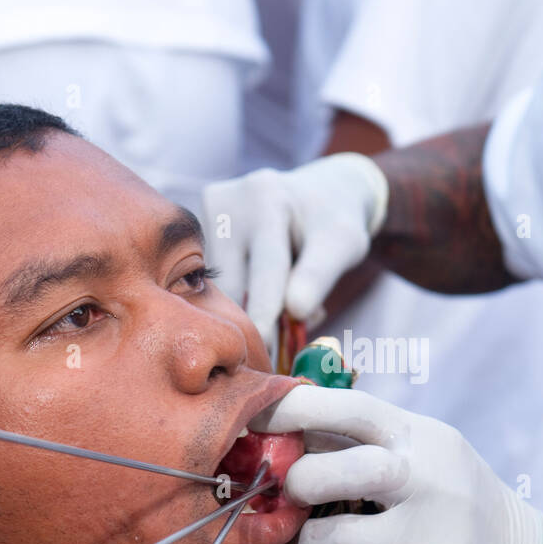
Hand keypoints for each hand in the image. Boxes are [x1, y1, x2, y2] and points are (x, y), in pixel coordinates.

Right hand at [201, 154, 388, 350]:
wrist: (320, 191)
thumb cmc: (334, 221)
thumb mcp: (343, 245)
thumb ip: (319, 276)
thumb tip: (296, 311)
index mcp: (268, 197)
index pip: (266, 268)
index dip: (267, 312)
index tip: (264, 348)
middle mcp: (230, 199)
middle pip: (235, 280)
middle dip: (253, 317)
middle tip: (267, 352)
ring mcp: (209, 212)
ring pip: (218, 284)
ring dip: (246, 307)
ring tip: (275, 309)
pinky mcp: (200, 225)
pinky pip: (212, 277)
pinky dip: (237, 294)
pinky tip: (258, 292)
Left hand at [250, 385, 542, 543]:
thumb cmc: (449, 499)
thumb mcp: (422, 453)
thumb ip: (361, 442)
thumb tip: (280, 429)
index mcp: (420, 438)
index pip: (352, 407)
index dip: (294, 409)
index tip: (252, 417)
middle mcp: (429, 482)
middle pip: (343, 471)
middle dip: (300, 482)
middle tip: (291, 494)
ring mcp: (432, 539)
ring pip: (337, 539)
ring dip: (307, 542)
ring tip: (310, 543)